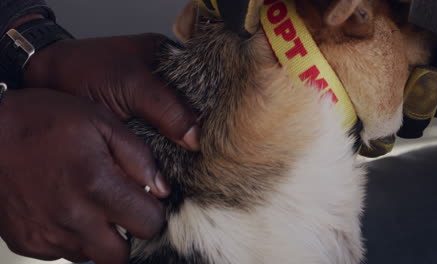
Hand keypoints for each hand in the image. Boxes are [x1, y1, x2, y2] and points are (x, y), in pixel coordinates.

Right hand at [0, 88, 168, 263]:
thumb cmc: (43, 122)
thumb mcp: (101, 122)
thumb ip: (139, 158)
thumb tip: (163, 190)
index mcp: (97, 187)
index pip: (149, 225)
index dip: (153, 212)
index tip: (145, 199)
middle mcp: (72, 219)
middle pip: (121, 256)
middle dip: (129, 235)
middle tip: (122, 209)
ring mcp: (46, 235)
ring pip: (91, 256)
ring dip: (100, 237)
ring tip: (89, 203)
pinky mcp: (27, 242)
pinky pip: (62, 253)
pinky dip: (71, 237)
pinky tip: (65, 208)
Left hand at [23, 33, 199, 150]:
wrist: (45, 84)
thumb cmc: (84, 70)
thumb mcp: (132, 86)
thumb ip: (167, 109)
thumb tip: (196, 138)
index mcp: (168, 61)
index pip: (202, 86)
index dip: (212, 110)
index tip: (220, 135)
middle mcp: (163, 84)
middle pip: (192, 111)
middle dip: (197, 133)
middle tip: (208, 157)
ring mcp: (151, 107)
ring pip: (177, 130)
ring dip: (180, 148)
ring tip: (195, 167)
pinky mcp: (139, 127)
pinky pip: (160, 142)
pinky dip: (164, 155)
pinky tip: (173, 167)